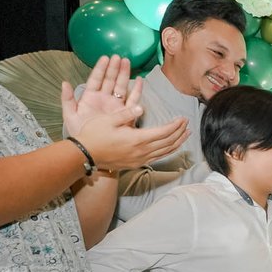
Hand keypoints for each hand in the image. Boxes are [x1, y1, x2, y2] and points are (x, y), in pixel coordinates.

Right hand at [63, 58, 187, 172]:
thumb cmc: (94, 135)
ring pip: (165, 152)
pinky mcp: (136, 164)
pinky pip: (157, 158)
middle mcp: (141, 151)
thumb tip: (142, 107)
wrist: (84, 155)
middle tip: (187, 124)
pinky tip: (171, 146)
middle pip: (168, 142)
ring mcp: (139, 159)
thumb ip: (126, 112)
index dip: (175, 125)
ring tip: (186, 135)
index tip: (183, 118)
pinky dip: (168, 151)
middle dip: (180, 133)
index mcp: (137, 139)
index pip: (163, 132)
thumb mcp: (108, 120)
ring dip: (177, 143)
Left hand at [66, 55, 136, 137]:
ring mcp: (115, 105)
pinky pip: (132, 100)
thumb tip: (64, 83)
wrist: (92, 149)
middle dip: (114, 68)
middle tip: (119, 57)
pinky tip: (139, 81)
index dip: (100, 69)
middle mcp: (104, 99)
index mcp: (90, 98)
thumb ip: (67, 100)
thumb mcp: (70, 116)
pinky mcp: (125, 113)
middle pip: (110, 80)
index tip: (105, 58)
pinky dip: (136, 90)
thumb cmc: (80, 133)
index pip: (96, 79)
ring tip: (127, 62)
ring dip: (124, 74)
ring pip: (120, 86)